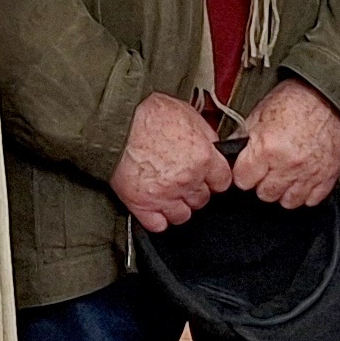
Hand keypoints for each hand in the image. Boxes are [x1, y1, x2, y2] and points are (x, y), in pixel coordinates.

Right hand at [111, 93, 232, 231]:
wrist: (116, 122)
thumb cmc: (148, 114)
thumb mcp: (188, 114)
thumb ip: (206, 136)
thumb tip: (214, 147)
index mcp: (203, 157)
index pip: (223, 182)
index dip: (214, 178)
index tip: (207, 176)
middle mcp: (188, 180)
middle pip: (202, 200)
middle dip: (194, 190)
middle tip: (180, 178)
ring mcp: (165, 195)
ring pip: (182, 216)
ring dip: (176, 206)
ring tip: (166, 192)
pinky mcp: (142, 205)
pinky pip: (158, 225)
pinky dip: (157, 219)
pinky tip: (154, 206)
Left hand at [228, 76, 339, 210]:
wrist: (329, 95)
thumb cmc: (296, 100)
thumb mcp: (260, 113)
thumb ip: (243, 137)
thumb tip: (230, 152)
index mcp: (267, 149)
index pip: (243, 181)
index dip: (244, 173)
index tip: (248, 168)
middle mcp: (287, 165)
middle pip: (264, 194)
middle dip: (262, 183)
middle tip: (268, 169)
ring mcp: (309, 173)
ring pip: (288, 202)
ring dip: (284, 191)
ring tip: (285, 176)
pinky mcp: (328, 176)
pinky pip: (312, 200)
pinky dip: (306, 193)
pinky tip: (302, 179)